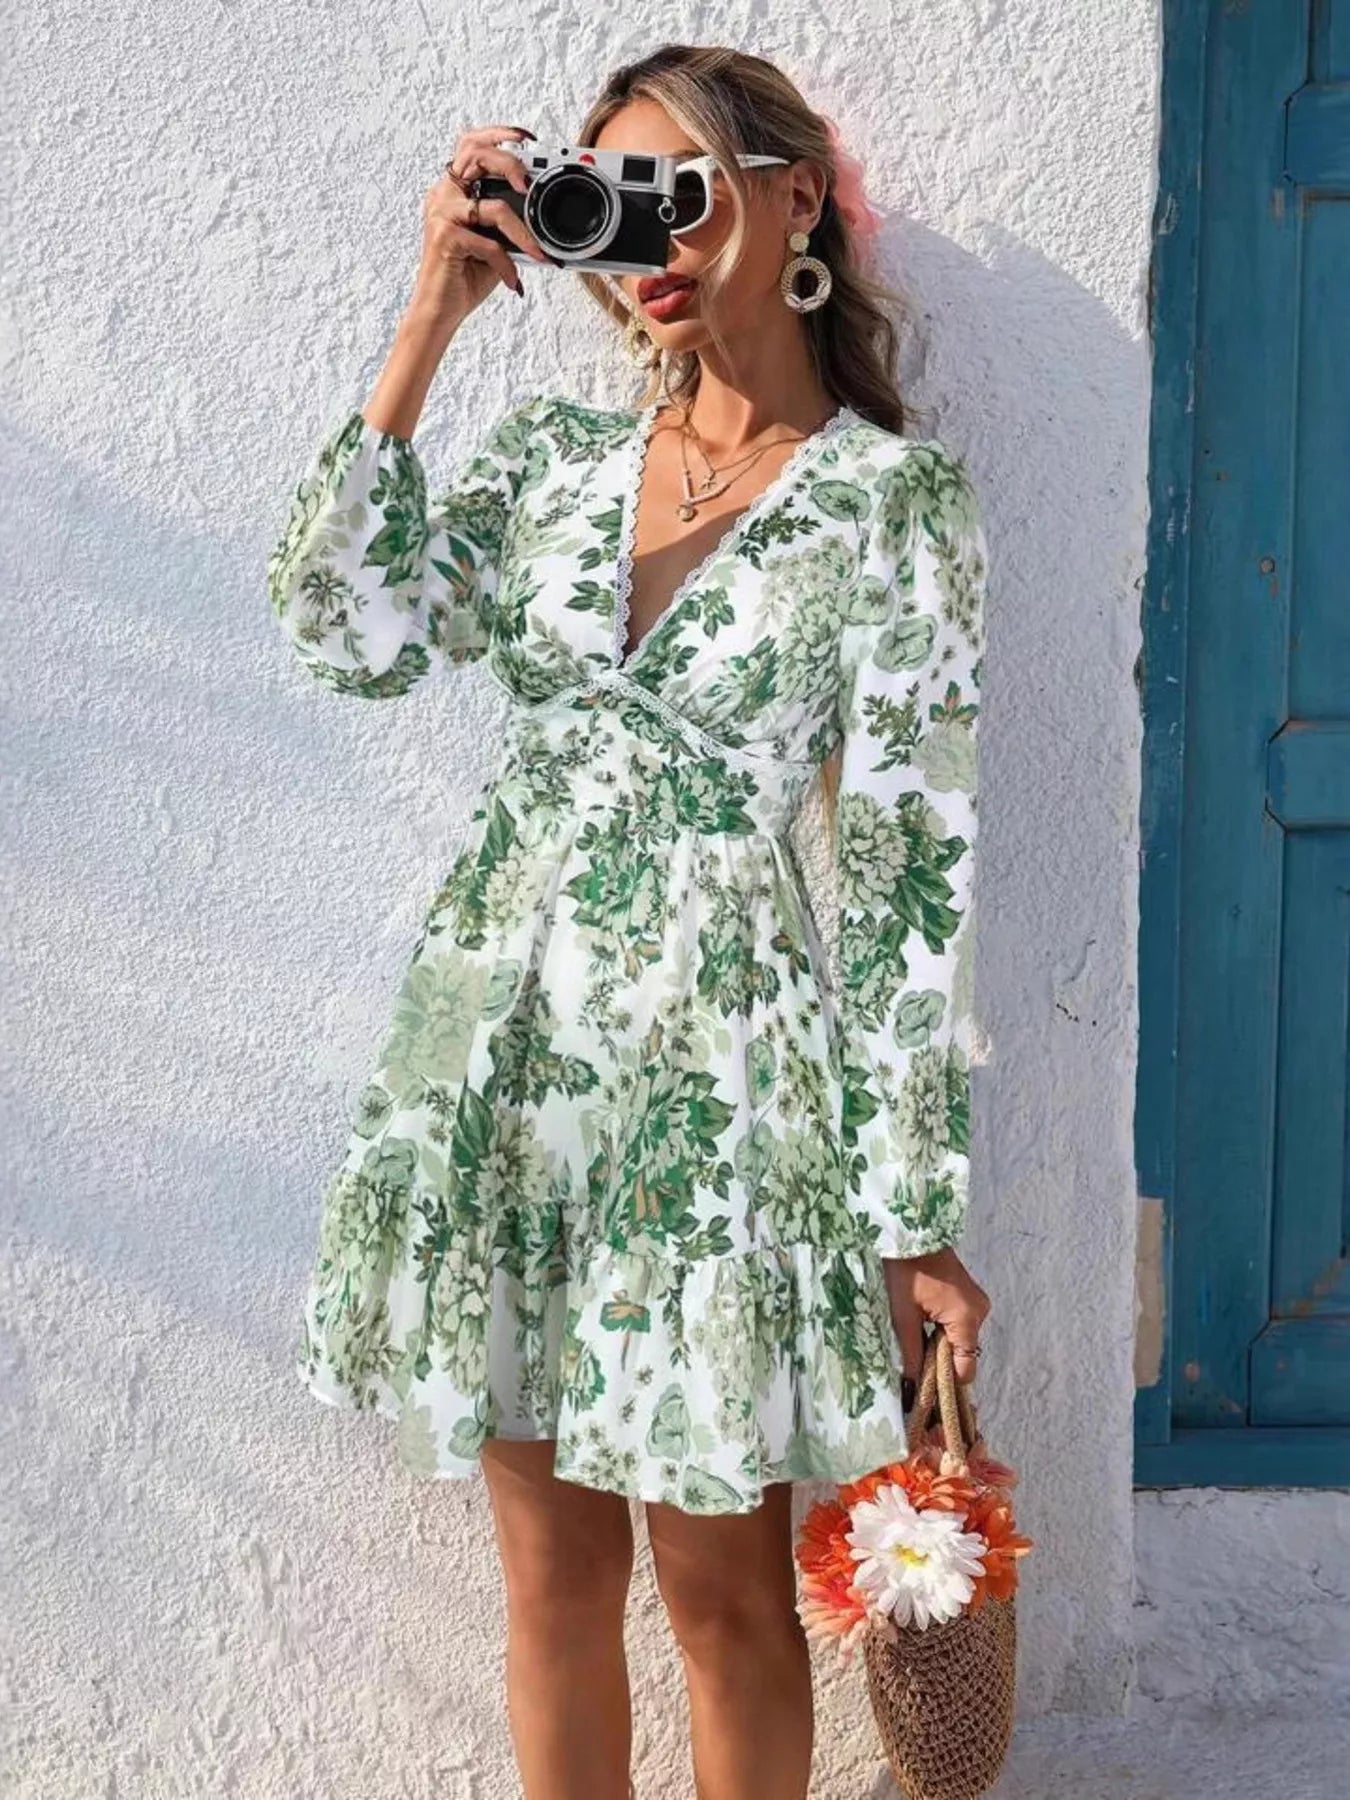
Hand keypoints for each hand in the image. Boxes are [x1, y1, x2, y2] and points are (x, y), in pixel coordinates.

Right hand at [410, 123, 556, 324]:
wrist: (440, 310)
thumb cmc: (464, 276)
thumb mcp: (494, 244)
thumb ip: (509, 224)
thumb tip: (541, 216)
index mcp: (454, 191)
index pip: (472, 145)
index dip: (498, 134)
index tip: (526, 138)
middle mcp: (444, 195)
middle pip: (477, 154)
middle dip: (510, 163)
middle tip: (529, 184)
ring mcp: (442, 214)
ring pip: (494, 207)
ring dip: (523, 234)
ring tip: (537, 254)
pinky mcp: (445, 237)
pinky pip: (490, 245)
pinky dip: (508, 265)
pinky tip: (513, 282)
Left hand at [882, 1248, 989, 1407]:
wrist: (913, 1234)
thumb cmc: (905, 1272)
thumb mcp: (903, 1317)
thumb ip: (912, 1354)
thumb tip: (912, 1387)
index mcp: (966, 1319)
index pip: (966, 1369)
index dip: (946, 1381)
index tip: (925, 1384)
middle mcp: (979, 1313)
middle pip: (964, 1354)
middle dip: (941, 1360)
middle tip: (914, 1356)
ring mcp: (978, 1303)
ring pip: (962, 1339)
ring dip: (942, 1343)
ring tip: (917, 1331)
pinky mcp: (971, 1296)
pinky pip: (961, 1324)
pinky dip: (945, 1329)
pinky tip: (926, 1320)